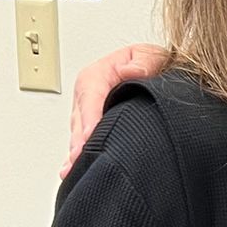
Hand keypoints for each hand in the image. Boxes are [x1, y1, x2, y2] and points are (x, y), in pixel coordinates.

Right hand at [64, 42, 170, 174]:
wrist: (154, 73)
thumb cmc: (149, 65)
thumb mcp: (150, 57)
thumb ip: (143, 63)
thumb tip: (130, 70)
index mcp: (97, 74)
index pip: (90, 95)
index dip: (89, 116)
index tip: (89, 134)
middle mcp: (88, 94)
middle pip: (80, 118)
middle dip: (79, 139)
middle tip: (79, 159)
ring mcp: (87, 112)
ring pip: (78, 132)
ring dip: (76, 150)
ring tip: (72, 169)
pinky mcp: (90, 125)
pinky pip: (81, 140)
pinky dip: (76, 155)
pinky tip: (71, 170)